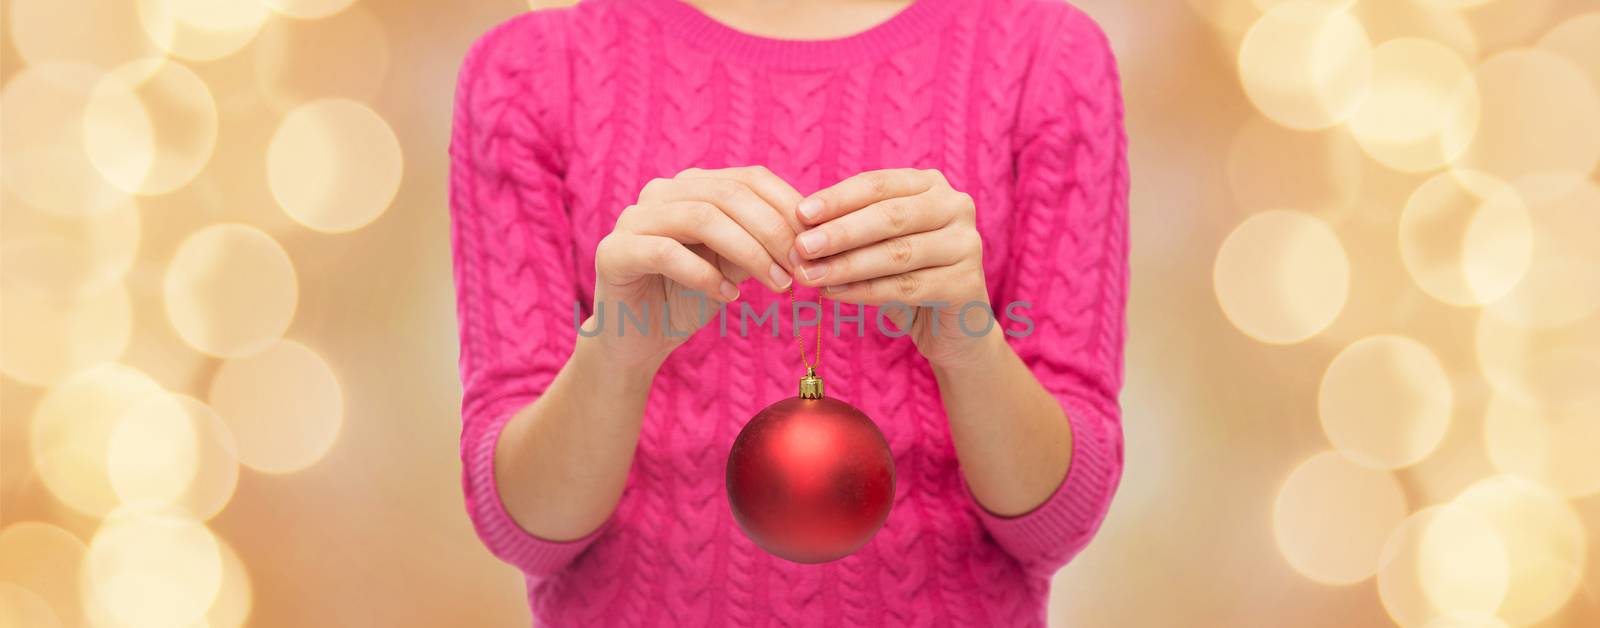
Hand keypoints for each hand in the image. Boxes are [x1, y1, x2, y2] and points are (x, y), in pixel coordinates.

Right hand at [593, 166, 803, 367]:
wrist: (636, 340)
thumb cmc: (688, 299)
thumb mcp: (735, 267)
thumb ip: (761, 244)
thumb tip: (810, 236)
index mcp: (693, 186)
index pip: (750, 178)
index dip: (789, 207)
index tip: (817, 243)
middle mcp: (661, 192)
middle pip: (729, 194)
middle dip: (774, 232)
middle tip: (801, 269)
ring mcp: (633, 218)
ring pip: (702, 218)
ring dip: (749, 252)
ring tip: (777, 285)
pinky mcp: (615, 251)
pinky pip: (667, 253)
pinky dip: (705, 276)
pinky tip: (729, 299)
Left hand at [790, 168, 998, 368]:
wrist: (952, 327)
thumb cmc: (905, 276)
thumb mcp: (877, 245)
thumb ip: (848, 230)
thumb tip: (800, 227)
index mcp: (930, 185)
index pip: (877, 184)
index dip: (837, 198)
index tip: (800, 214)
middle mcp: (955, 207)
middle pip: (889, 216)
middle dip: (840, 232)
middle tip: (802, 247)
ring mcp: (967, 244)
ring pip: (897, 253)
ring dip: (847, 265)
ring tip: (810, 276)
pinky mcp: (967, 284)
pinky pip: (907, 287)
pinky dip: (866, 291)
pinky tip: (835, 294)